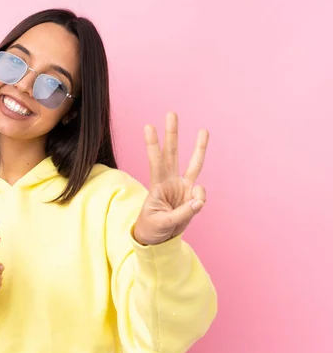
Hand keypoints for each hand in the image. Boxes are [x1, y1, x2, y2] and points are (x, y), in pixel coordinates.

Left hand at [133, 112, 208, 244]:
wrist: (159, 240)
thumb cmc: (152, 228)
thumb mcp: (162, 224)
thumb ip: (182, 213)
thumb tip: (199, 201)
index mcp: (157, 185)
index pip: (155, 161)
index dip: (152, 144)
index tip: (148, 126)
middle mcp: (170, 181)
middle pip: (172, 153)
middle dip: (171, 133)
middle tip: (171, 113)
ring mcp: (182, 187)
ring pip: (192, 164)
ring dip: (198, 147)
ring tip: (203, 130)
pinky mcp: (192, 196)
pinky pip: (201, 194)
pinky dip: (199, 201)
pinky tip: (192, 209)